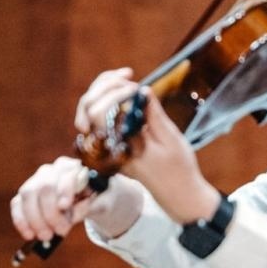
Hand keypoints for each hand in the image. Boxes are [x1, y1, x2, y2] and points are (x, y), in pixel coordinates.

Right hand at [10, 156, 142, 243]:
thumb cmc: (97, 197)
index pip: (65, 176)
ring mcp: (36, 180)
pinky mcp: (26, 194)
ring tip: (45, 236)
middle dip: (49, 213)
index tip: (65, 207)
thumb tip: (70, 215)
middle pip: (44, 187)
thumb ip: (88, 206)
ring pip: (27, 194)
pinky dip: (21, 221)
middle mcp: (52, 170)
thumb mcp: (101, 202)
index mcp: (73, 167)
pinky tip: (28, 234)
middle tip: (59, 232)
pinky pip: (17, 204)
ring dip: (34, 219)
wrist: (90, 197)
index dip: (63, 191)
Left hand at [74, 67, 218, 224]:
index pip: (98, 112)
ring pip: (91, 110)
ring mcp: (108, 146)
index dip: (113, 91)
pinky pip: (102, 116)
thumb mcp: (170, 138)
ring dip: (105, 88)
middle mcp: (107, 147)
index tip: (135, 85)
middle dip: (105, 84)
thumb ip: (153, 115)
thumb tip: (141, 90)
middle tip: (128, 74)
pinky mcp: (113, 142)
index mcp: (117, 147)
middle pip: (88, 107)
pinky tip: (126, 88)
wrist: (178, 193)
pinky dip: (110, 98)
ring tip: (127, 76)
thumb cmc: (178, 167)